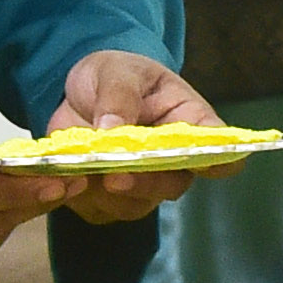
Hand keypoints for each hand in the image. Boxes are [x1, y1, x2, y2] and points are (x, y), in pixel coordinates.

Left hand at [42, 47, 221, 226]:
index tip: (203, 163)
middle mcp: (172, 161)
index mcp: (189, 123)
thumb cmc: (114, 75)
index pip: (218, 147)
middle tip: (116, 177)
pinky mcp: (107, 198)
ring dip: (106, 194)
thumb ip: (119, 96)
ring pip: (135, 204)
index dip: (219, 159)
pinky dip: (78, 199)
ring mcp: (141, 183)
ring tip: (79, 173)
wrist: (78, 92)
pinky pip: (97, 210)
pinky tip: (64, 179)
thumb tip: (113, 128)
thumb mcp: (117, 71)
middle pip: (173, 184)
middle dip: (145, 184)